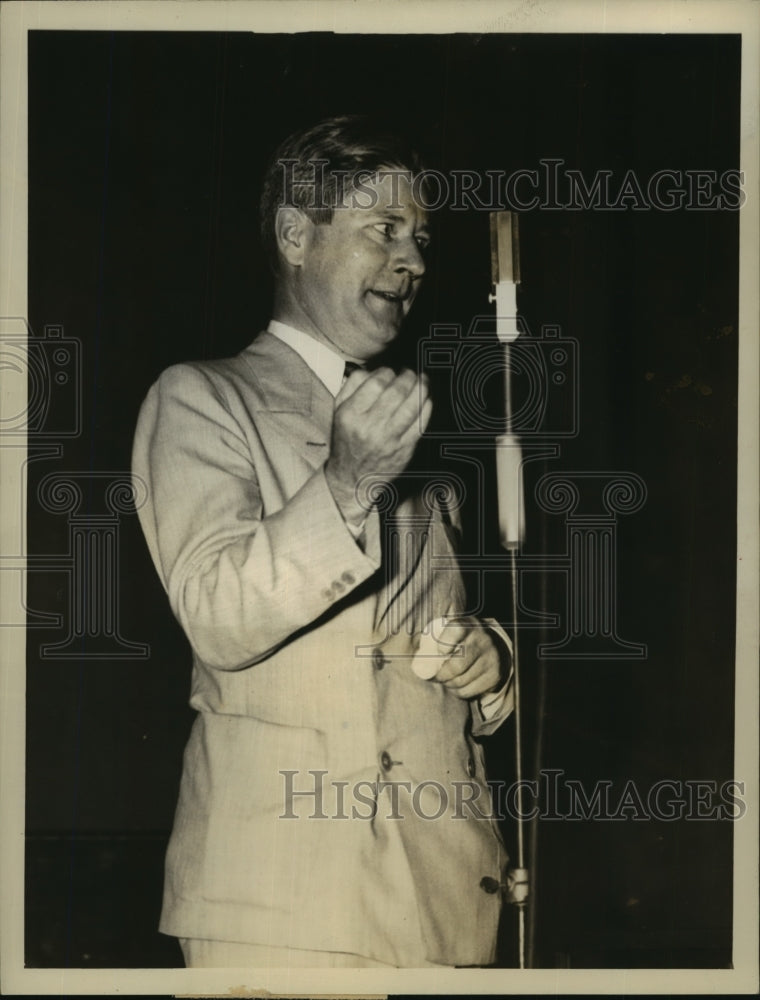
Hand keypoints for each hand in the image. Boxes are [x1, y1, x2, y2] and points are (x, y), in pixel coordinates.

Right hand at [325, 367, 431, 522]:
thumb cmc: (346, 440)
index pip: (376, 383)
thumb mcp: (338, 412)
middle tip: (410, 373)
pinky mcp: (404, 449)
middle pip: (396, 392)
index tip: (390, 372)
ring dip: (422, 387)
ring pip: (412, 406)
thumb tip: (372, 369)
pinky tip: (426, 398)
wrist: (352, 478)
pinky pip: (421, 423)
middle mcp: (370, 427)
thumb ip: (351, 386)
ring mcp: (389, 439)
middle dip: (408, 376)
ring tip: (423, 380)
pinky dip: (426, 407)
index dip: (388, 372)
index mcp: (351, 415)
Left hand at [430, 617, 508, 700]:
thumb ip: (433, 640)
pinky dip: (459, 692)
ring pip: (461, 681)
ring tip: (446, 680)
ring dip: (448, 684)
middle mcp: (482, 639)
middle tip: (435, 676)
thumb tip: (412, 662)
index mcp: (467, 624)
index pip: (455, 631)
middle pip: (456, 666)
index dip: (443, 645)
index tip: (438, 652)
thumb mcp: (450, 631)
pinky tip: (457, 685)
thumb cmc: (460, 640)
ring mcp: (491, 658)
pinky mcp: (495, 675)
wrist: (493, 646)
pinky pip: (470, 691)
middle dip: (441, 675)